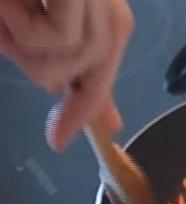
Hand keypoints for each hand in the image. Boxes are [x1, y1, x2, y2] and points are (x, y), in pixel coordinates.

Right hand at [0, 0, 133, 151]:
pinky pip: (55, 40)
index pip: (102, 70)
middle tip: (6, 31)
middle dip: (39, 68)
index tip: (58, 141)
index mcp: (101, 15)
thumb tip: (79, 102)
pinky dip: (19, 28)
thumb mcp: (30, 27)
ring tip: (7, 8)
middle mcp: (107, 7)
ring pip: (69, 60)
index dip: (84, 108)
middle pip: (92, 71)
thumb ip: (62, 63)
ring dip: (21, 45)